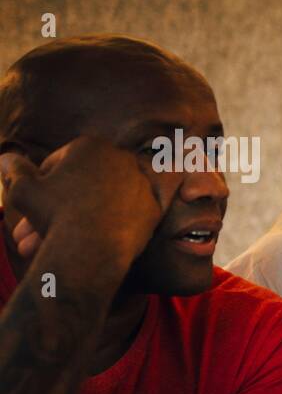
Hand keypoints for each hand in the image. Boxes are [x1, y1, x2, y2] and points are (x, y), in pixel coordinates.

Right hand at [0, 136, 182, 269]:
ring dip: (81, 218)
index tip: (34, 203)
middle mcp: (122, 158)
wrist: (92, 248)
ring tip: (57, 242)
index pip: (60, 162)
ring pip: (104, 201)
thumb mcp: (23, 189)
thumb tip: (6, 158)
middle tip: (37, 231)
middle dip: (58, 207)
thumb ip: (15, 170)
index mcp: (91, 144)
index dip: (42, 184)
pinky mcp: (155, 209)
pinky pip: (125, 217)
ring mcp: (142, 183)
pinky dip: (108, 227)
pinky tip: (88, 242)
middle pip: (84, 184)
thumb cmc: (53, 214)